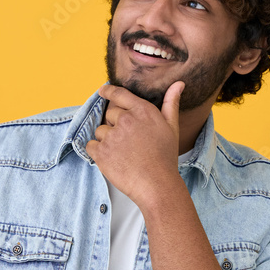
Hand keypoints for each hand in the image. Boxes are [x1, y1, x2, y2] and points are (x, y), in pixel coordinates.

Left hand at [85, 81, 184, 208]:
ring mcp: (112, 136)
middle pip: (109, 114)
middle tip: (128, 142)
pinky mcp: (101, 152)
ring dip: (107, 140)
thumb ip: (171, 103)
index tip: (102, 91)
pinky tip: (112, 160)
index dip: (109, 91)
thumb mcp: (171, 127)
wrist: (157, 185)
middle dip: (115, 125)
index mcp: (142, 111)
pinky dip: (97, 152)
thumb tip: (178, 84)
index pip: (120, 94)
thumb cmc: (165, 157)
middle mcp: (126, 120)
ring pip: (100, 131)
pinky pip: (91, 145)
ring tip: (123, 154)